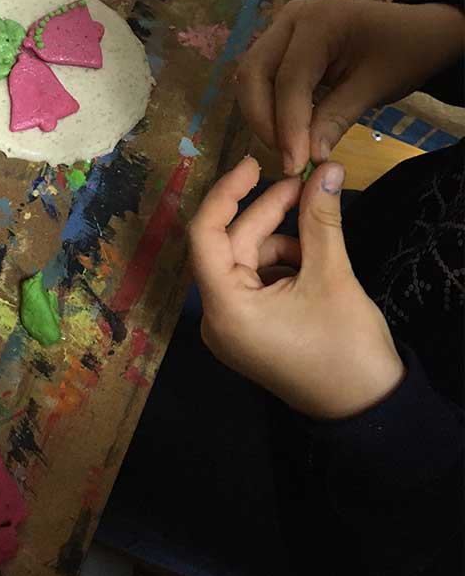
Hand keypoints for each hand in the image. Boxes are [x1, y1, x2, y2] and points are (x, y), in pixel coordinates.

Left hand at [189, 157, 404, 419]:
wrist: (370, 410)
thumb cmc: (345, 348)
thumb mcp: (331, 276)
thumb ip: (320, 219)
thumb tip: (327, 169)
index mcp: (225, 308)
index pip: (205, 234)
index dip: (226, 192)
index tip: (253, 165)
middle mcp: (219, 317)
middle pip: (232, 245)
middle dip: (268, 213)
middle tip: (305, 183)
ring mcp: (233, 326)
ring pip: (248, 260)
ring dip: (281, 239)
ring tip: (320, 235)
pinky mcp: (251, 329)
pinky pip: (257, 280)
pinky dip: (282, 262)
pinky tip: (313, 261)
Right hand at [236, 0, 464, 174]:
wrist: (417, 32)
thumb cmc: (403, 54)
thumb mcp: (374, 88)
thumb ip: (336, 119)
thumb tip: (307, 158)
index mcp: (319, 21)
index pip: (289, 79)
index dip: (288, 125)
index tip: (295, 165)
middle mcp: (291, 18)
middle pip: (254, 73)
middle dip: (263, 119)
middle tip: (285, 157)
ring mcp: (283, 27)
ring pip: (251, 75)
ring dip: (261, 114)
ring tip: (285, 147)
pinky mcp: (282, 41)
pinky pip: (262, 75)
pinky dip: (267, 104)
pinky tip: (285, 130)